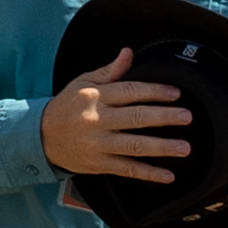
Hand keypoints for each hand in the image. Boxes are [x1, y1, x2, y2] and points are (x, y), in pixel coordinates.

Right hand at [39, 46, 191, 178]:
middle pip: (135, 118)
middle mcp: (97, 120)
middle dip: (164, 117)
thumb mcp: (83, 83)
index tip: (176, 93)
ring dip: (161, 148)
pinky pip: (127, 169)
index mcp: (96, 97)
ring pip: (134, 146)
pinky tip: (168, 175)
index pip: (130, 91)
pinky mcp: (99, 164)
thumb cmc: (67, 106)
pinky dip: (148, 173)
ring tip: (184, 148)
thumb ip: (110, 71)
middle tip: (187, 117)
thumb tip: (129, 53)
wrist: (41, 137)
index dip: (154, 92)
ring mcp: (98, 145)